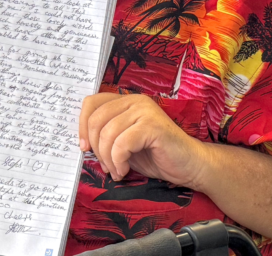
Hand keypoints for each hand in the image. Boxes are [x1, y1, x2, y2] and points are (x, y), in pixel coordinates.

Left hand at [78, 93, 210, 186]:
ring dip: (108, 159)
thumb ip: (107, 135)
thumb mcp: (124, 143)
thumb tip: (83, 142)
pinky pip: (122, 144)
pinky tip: (124, 171)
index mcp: (126, 101)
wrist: (189, 165)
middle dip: (96, 148)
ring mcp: (145, 111)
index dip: (81, 126)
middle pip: (96, 120)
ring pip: (107, 134)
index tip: (84, 148)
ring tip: (117, 171)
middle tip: (106, 166)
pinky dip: (118, 161)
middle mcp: (135, 100)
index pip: (91, 103)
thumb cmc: (156, 155)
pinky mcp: (153, 126)